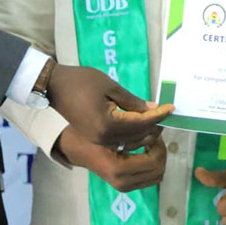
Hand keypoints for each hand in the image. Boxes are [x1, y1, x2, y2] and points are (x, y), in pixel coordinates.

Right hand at [46, 62, 171, 150]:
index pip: (142, 123)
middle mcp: (104, 139)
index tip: (172, 108)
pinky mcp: (95, 139)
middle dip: (155, 126)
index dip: (159, 115)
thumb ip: (133, 101)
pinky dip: (133, 135)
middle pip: (139, 137)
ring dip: (145, 133)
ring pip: (131, 143)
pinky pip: (120, 142)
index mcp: (108, 125)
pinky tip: (141, 125)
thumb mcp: (110, 87)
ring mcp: (98, 141)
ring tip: (157, 119)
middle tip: (166, 113)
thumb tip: (153, 109)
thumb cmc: (81, 81)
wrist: (53, 86)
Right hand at [55, 126, 167, 192]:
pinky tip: (145, 150)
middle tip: (154, 136)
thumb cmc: (91, 135)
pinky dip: (153, 164)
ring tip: (149, 142)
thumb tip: (159, 119)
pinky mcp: (125, 185)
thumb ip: (137, 127)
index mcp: (119, 169)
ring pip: (157, 175)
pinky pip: (150, 178)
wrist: (76, 148)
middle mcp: (123, 182)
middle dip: (160, 151)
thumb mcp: (112, 129)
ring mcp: (124, 186)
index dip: (159, 144)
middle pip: (158, 170)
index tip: (154, 131)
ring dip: (158, 158)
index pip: (154, 160)